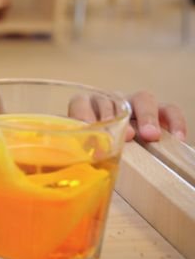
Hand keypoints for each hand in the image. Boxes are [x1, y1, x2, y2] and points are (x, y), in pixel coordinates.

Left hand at [68, 90, 186, 141]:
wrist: (129, 151)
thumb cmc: (104, 150)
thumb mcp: (90, 150)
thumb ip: (83, 150)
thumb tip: (81, 159)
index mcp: (88, 108)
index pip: (81, 102)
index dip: (84, 114)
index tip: (90, 130)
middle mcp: (111, 102)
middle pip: (112, 99)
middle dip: (116, 115)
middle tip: (126, 135)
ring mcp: (135, 105)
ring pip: (142, 98)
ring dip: (146, 116)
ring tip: (151, 136)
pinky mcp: (159, 112)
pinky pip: (169, 110)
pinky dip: (174, 122)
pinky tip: (177, 138)